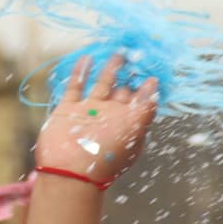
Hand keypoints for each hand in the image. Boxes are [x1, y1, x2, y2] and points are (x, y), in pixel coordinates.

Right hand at [33, 56, 159, 186]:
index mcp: (128, 123)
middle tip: (137, 54)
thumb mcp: (134, 128)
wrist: (68, 171)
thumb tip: (154, 84)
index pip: (141, 100)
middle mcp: (110, 116)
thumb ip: (146, 105)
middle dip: (130, 75)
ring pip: (101, 85)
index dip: (147, 86)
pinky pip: (76, 87)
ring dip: (110, 69)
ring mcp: (88, 112)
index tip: (153, 67)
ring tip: (118, 53)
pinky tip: (87, 58)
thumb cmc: (105, 153)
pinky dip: (81, 73)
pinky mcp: (67, 110)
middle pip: (122, 91)